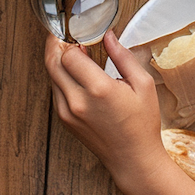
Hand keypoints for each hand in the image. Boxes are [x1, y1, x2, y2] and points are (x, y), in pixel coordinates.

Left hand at [44, 28, 166, 190]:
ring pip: (51, 76)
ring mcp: (68, 112)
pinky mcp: (65, 120)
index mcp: (99, 90)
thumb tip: (109, 36)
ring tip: (73, 54)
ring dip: (57, 61)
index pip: (69, 55)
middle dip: (56, 45)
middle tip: (65, 36)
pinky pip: (55, 90)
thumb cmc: (141, 124)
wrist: (133, 159)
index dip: (71, 41)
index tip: (79, 36)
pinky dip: (60, 77)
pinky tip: (75, 74)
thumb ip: (123, 56)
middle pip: (52, 63)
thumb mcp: (142, 85)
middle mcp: (78, 102)